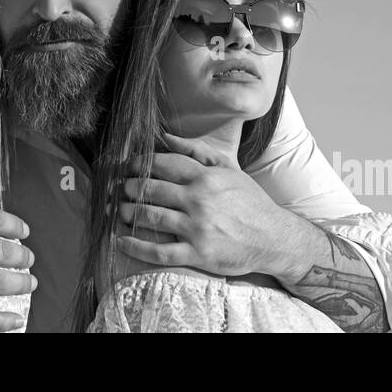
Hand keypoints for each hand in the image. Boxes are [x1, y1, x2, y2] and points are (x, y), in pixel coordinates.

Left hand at [116, 133, 309, 279]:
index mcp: (205, 177)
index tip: (126, 167)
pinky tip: (121, 241)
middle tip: (117, 189)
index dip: (138, 164)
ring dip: (127, 212)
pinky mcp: (198, 254)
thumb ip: (197, 150)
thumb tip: (166, 137)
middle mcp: (199, 200)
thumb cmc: (250, 201)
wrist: (275, 238)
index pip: (162, 164)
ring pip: (151, 217)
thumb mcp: (229, 168)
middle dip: (128, 188)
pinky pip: (160, 252)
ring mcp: (197, 228)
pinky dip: (137, 247)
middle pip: (151, 189)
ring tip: (116, 211)